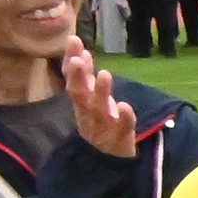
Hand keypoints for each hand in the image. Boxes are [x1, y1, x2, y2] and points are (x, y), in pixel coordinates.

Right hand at [56, 44, 136, 158]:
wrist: (107, 157)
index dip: (71, 61)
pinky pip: (122, 127)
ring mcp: (103, 125)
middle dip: (77, 76)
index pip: (73, 79)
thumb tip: (80, 53)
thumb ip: (85, 77)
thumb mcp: (90, 98)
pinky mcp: (119, 137)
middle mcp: (88, 112)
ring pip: (98, 109)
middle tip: (77, 59)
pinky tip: (126, 106)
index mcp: (81, 101)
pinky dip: (124, 117)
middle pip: (79, 93)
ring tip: (105, 74)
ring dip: (101, 92)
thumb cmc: (98, 121)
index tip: (73, 40)